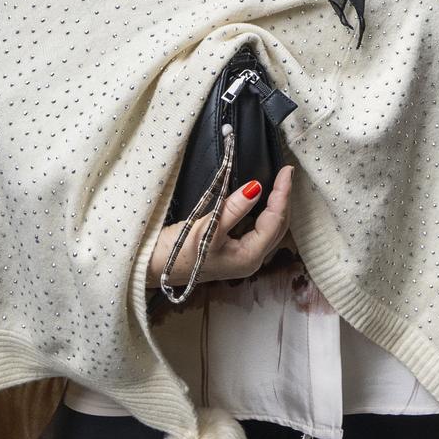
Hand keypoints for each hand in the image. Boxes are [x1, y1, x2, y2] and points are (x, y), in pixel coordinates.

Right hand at [150, 164, 293, 292]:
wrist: (152, 268)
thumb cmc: (177, 251)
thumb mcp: (207, 227)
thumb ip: (235, 208)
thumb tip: (257, 187)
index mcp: (249, 257)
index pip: (275, 221)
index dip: (282, 195)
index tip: (286, 171)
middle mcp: (251, 260)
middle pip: (278, 226)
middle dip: (283, 200)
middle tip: (285, 174)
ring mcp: (243, 258)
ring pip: (270, 229)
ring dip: (276, 206)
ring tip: (279, 183)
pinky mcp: (235, 253)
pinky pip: (258, 230)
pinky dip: (264, 213)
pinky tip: (263, 200)